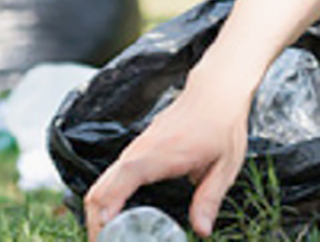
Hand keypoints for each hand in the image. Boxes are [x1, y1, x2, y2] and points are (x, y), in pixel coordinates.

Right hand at [83, 76, 249, 239]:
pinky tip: (115, 219)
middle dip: (94, 223)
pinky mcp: (136, 150)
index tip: (105, 238)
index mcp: (157, 156)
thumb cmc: (221, 125)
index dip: (105, 212)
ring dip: (97, 212)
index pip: (119, 184)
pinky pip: (111, 177)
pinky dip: (105, 199)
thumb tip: (202, 231)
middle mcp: (138, 152)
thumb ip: (209, 199)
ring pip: (101, 183)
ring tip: (108, 239)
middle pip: (99, 189)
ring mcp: (134, 150)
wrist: (215, 92)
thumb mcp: (225, 166)